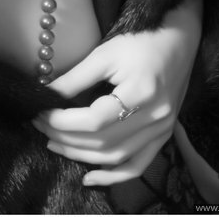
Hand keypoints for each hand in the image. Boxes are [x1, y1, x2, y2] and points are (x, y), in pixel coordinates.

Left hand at [33, 0, 201, 185]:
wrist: (178, 42)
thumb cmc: (140, 41)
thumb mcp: (105, 53)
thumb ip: (76, 77)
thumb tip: (46, 94)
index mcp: (141, 92)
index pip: (95, 119)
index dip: (64, 121)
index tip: (40, 112)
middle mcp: (155, 117)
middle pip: (104, 141)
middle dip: (66, 138)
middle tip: (40, 126)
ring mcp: (162, 130)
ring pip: (116, 157)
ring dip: (81, 155)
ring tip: (54, 144)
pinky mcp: (163, 136)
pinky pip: (137, 165)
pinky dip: (113, 176)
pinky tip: (89, 177)